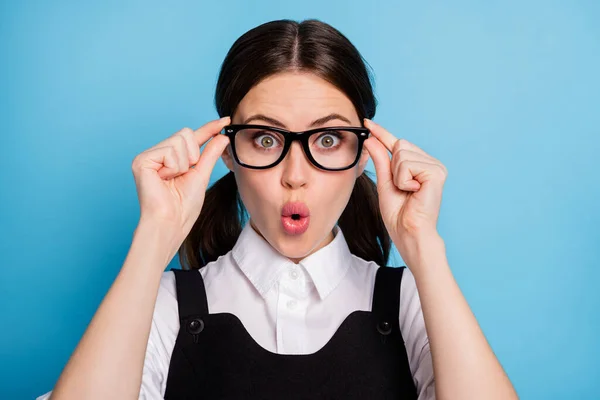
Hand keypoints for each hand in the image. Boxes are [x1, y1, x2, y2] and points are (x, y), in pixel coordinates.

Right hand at [131, 116, 230, 237]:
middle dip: (192, 155)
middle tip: (183, 175)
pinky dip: (173, 167)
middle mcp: (157, 154)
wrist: (171, 222)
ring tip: (173, 179)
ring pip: (179, 140)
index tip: (226, 119)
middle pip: (185, 133)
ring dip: (183, 163)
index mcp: (171, 158)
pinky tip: (164, 179)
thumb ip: (210, 154)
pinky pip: (169, 150)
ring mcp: (148, 156)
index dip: (209, 128)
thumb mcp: (202, 174)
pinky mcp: (142, 160)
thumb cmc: (184, 206)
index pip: (192, 138)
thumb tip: (222, 135)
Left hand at [362, 118, 447, 246]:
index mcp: (419, 165)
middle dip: (392, 166)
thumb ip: (380, 160)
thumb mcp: (385, 182)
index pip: (397, 144)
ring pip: (401, 153)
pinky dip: (403, 180)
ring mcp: (435, 166)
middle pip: (399, 144)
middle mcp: (430, 162)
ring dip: (397, 175)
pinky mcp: (436, 172)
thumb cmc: (398, 214)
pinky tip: (414, 191)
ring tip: (408, 191)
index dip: (382, 133)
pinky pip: (406, 164)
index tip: (367, 122)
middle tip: (401, 187)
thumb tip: (371, 138)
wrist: (408, 232)